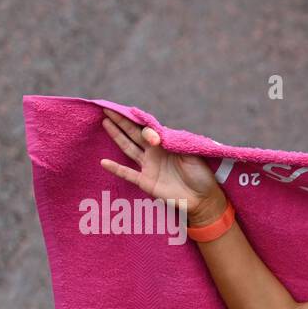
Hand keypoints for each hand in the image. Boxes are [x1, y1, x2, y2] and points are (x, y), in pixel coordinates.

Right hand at [98, 108, 226, 225]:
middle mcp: (155, 153)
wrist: (203, 199)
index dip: (140, 123)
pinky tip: (103, 162)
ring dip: (117, 136)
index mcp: (167, 144)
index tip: (130, 115)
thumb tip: (155, 136)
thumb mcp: (192, 155)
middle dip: (122, 122)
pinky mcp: (146, 181)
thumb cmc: (201, 175)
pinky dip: (116, 168)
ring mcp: (149, 167)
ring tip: (105, 122)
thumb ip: (174, 143)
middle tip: (107, 109)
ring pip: (129, 148)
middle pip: (134, 134)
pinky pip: (128, 173)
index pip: (149, 129)